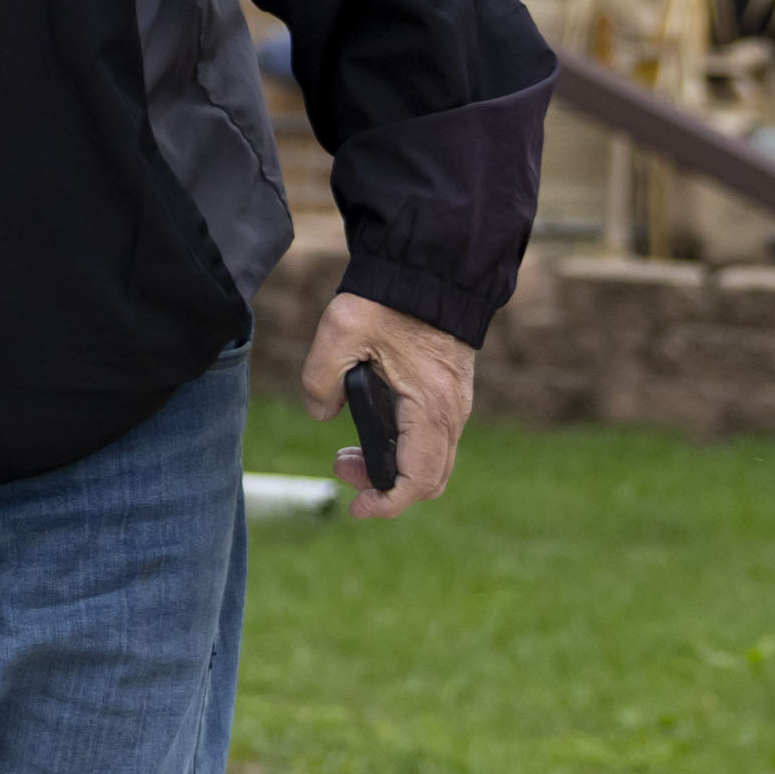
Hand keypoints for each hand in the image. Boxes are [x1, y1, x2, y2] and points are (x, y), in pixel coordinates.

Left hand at [301, 290, 475, 518]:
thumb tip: (322, 415)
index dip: (386, 504)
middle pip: (429, 481)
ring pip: (432, 463)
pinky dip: (402, 448)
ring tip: (346, 449)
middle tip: (340, 465)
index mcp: (429, 406)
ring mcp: (455, 405)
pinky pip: (432, 442)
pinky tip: (370, 426)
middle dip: (383, 487)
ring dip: (391, 467)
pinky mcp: (449, 395)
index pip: (417, 480)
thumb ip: (319, 379)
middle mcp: (451, 413)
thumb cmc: (388, 298)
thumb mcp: (339, 331)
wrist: (430, 268)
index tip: (355, 505)